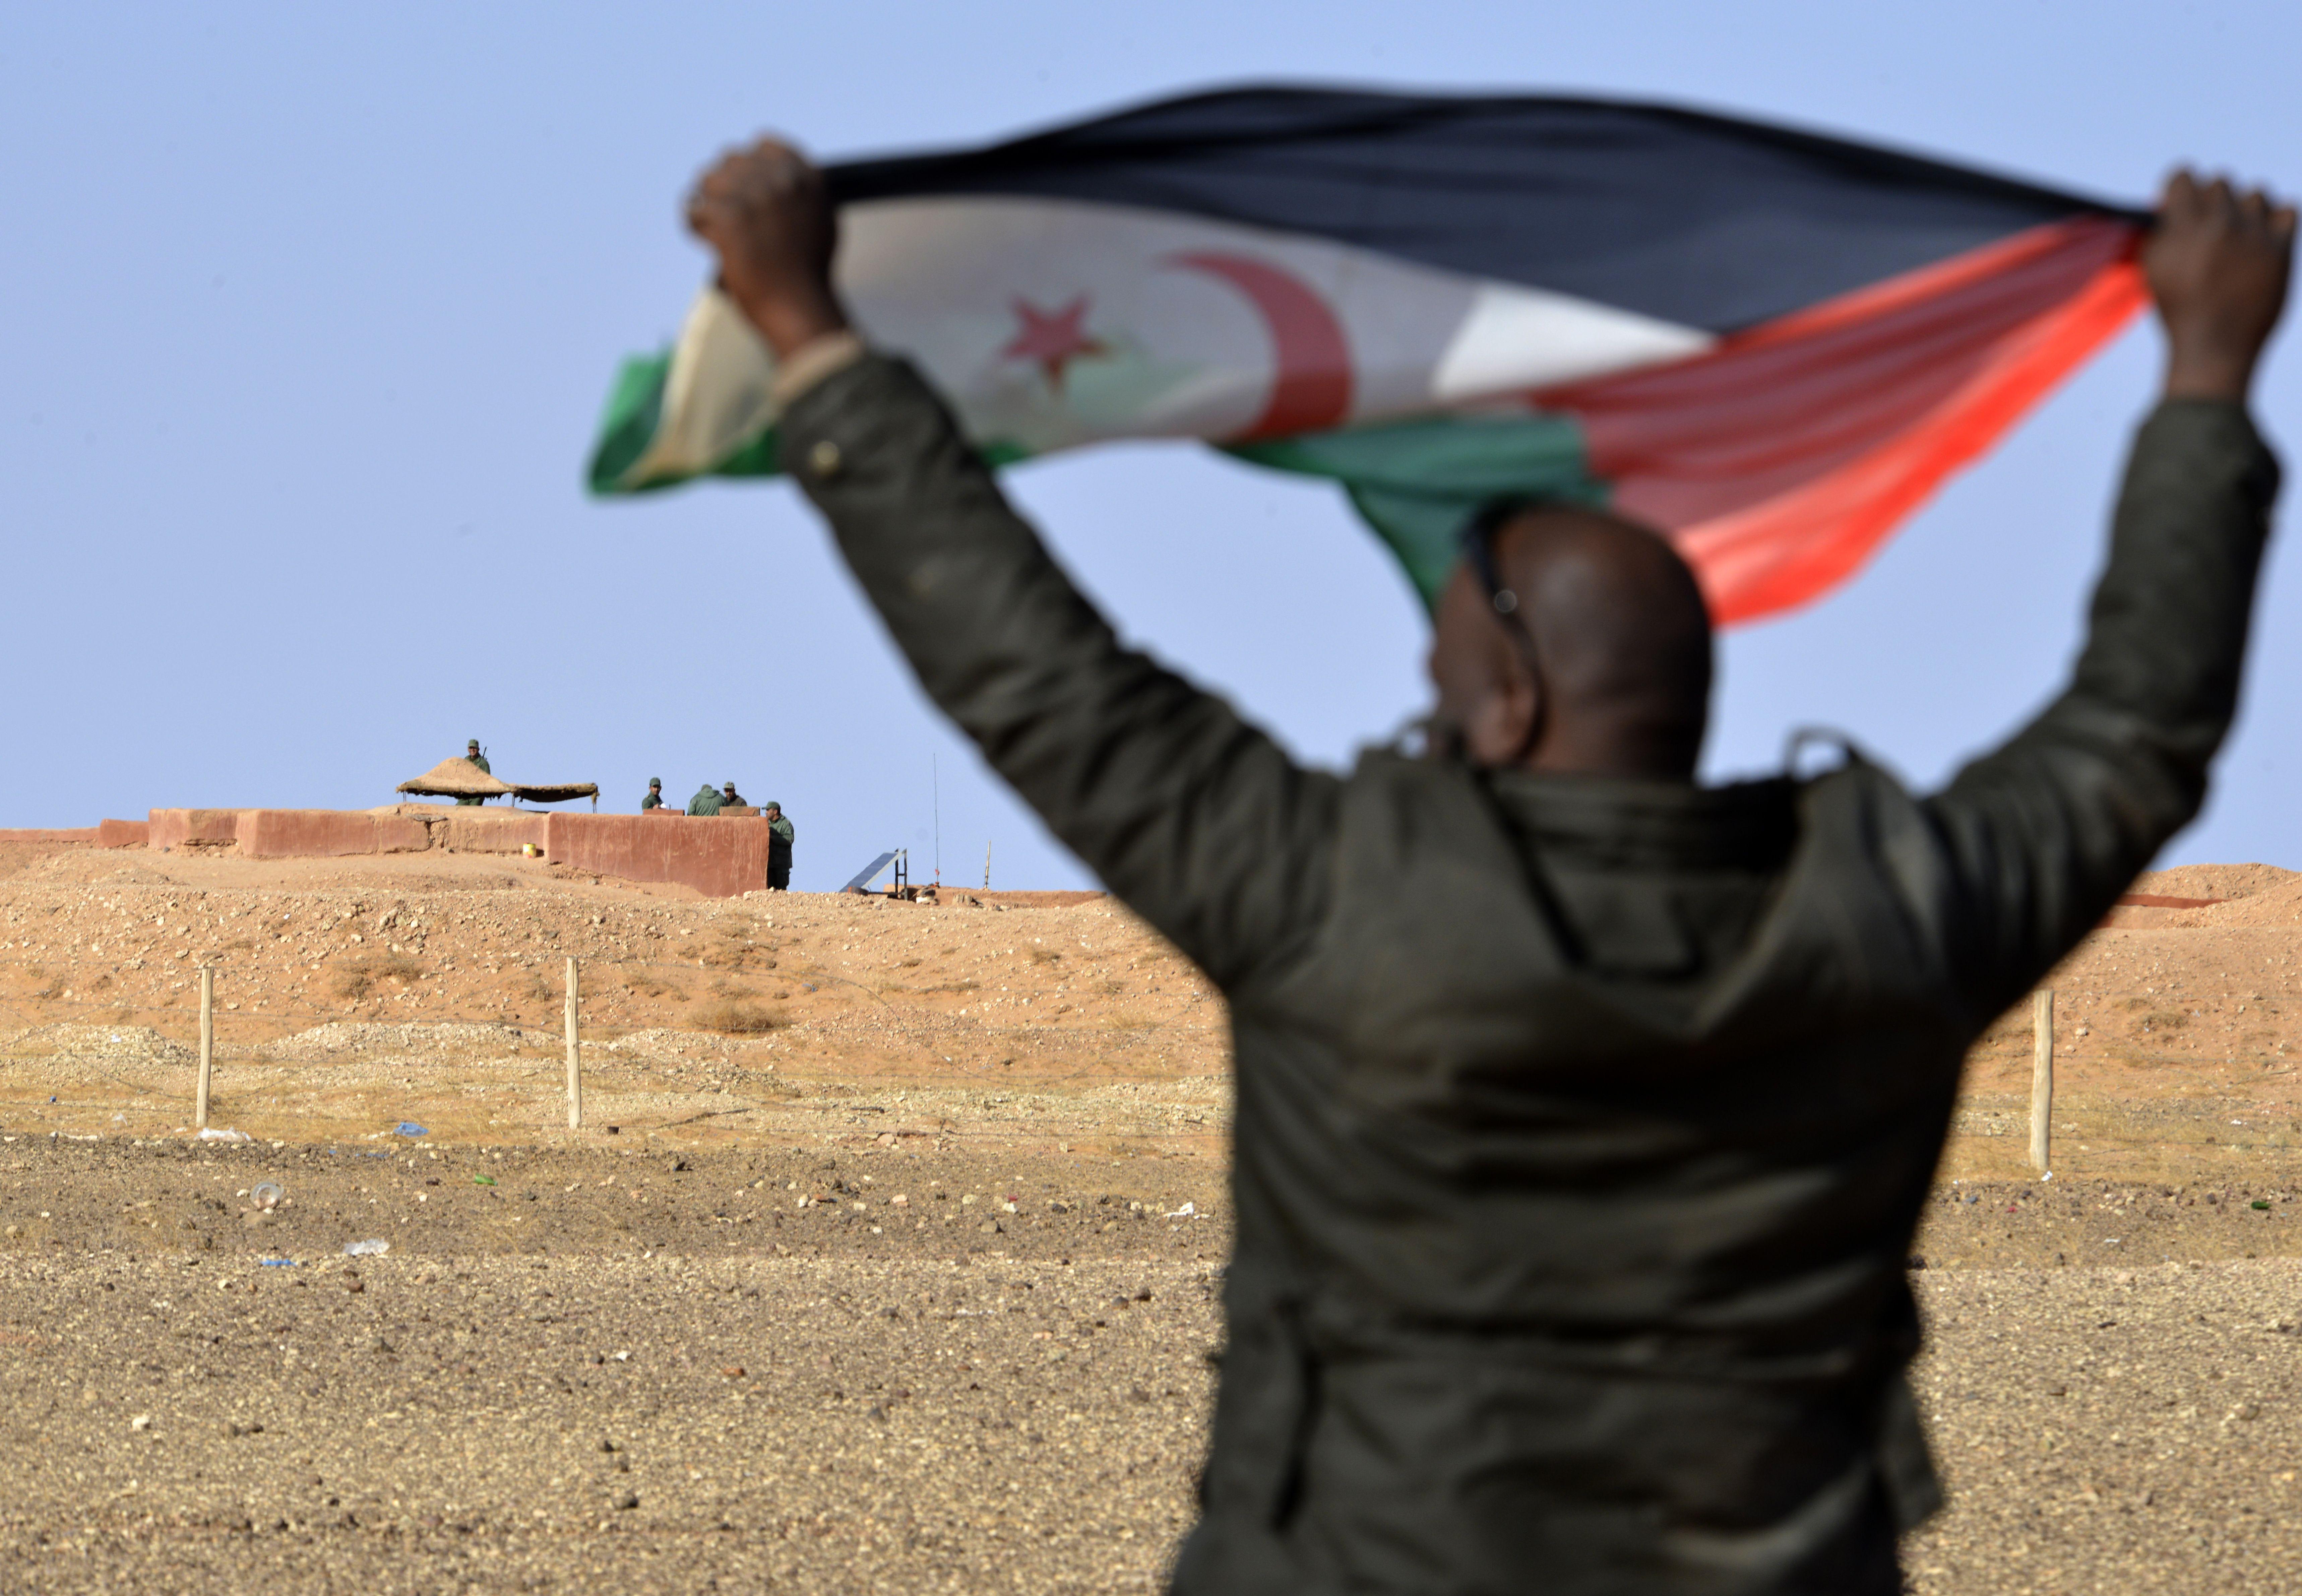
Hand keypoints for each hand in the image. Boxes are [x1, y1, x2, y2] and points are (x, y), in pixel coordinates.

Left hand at [684, 137, 849, 359]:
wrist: (799, 307)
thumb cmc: (808, 275)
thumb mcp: (820, 222)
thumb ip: (802, 193)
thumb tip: (782, 176)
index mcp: (806, 177)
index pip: (764, 145)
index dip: (747, 166)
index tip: (743, 190)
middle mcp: (782, 180)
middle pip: (731, 161)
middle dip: (724, 187)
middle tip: (724, 215)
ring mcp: (756, 196)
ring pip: (708, 181)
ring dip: (707, 204)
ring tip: (715, 229)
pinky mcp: (730, 217)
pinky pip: (694, 210)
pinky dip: (696, 227)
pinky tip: (710, 245)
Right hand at [2144, 169, 2294, 402]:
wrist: (2215, 347)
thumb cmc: (2179, 311)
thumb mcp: (2154, 270)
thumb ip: (2160, 232)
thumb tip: (2168, 205)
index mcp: (2182, 229)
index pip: (2183, 176)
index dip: (2180, 187)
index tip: (2181, 203)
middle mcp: (2219, 225)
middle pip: (2221, 182)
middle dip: (2213, 201)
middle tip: (2209, 229)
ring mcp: (2253, 235)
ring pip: (2256, 193)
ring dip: (2245, 210)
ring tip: (2237, 236)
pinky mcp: (2280, 249)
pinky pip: (2287, 210)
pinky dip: (2275, 220)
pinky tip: (2262, 239)